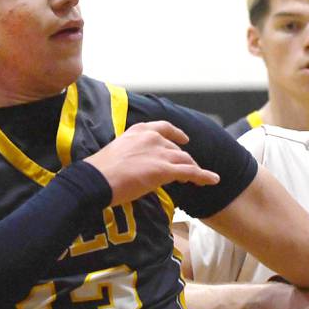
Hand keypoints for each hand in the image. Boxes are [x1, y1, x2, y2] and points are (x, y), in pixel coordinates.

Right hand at [85, 121, 218, 204]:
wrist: (95, 180)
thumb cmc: (100, 171)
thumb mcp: (118, 153)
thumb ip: (133, 154)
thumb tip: (140, 166)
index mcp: (139, 131)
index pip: (164, 128)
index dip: (177, 134)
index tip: (184, 139)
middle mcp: (152, 138)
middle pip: (176, 149)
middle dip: (183, 160)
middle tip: (187, 172)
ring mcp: (159, 153)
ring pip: (185, 160)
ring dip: (193, 170)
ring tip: (200, 179)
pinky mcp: (164, 169)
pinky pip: (190, 172)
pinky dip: (204, 176)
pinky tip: (213, 180)